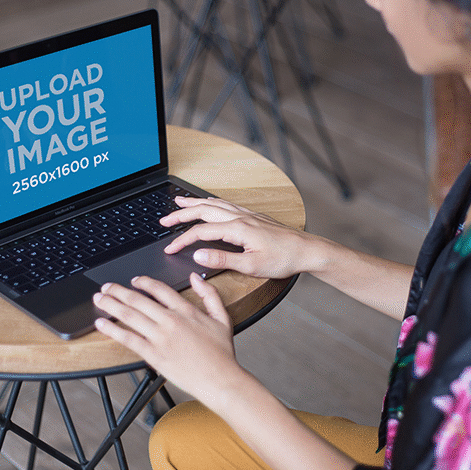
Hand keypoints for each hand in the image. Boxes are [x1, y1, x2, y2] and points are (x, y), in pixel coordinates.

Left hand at [93, 273, 240, 404]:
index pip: (159, 289)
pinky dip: (112, 330)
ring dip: (110, 305)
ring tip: (99, 299)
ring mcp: (160, 338)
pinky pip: (128, 339)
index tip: (134, 281)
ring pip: (129, 315)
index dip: (143, 282)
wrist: (219, 379)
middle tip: (106, 287)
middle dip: (118, 291)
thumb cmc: (221, 353)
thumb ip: (209, 294)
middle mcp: (170, 320)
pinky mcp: (153, 355)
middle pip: (138, 300)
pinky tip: (101, 324)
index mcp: (186, 310)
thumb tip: (196, 277)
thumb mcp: (222, 318)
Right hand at [161, 197, 314, 279]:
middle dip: (181, 214)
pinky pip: (226, 204)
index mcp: (237, 229)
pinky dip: (211, 202)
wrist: (307, 250)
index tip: (169, 249)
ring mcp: (247, 214)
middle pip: (203, 210)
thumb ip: (222, 260)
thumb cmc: (283, 259)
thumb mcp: (251, 266)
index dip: (182, 241)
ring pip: (215, 204)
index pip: (201, 232)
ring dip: (195, 203)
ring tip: (179, 202)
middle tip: (164, 221)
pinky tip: (209, 204)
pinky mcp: (254, 216)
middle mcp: (240, 217)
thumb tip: (198, 255)